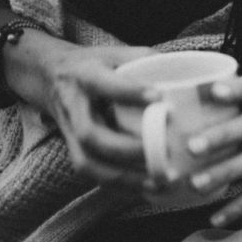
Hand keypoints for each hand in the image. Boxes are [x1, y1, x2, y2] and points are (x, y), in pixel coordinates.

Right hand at [4, 34, 158, 196]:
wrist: (53, 76)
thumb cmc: (98, 64)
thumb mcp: (117, 53)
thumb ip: (147, 60)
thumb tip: (189, 73)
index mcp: (85, 76)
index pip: (104, 84)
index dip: (129, 91)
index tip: (159, 96)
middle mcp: (73, 107)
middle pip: (90, 134)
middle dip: (126, 148)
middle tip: (164, 152)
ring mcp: (69, 132)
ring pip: (88, 162)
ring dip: (124, 177)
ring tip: (159, 181)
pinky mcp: (74, 150)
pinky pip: (93, 174)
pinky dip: (120, 186)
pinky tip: (149, 189)